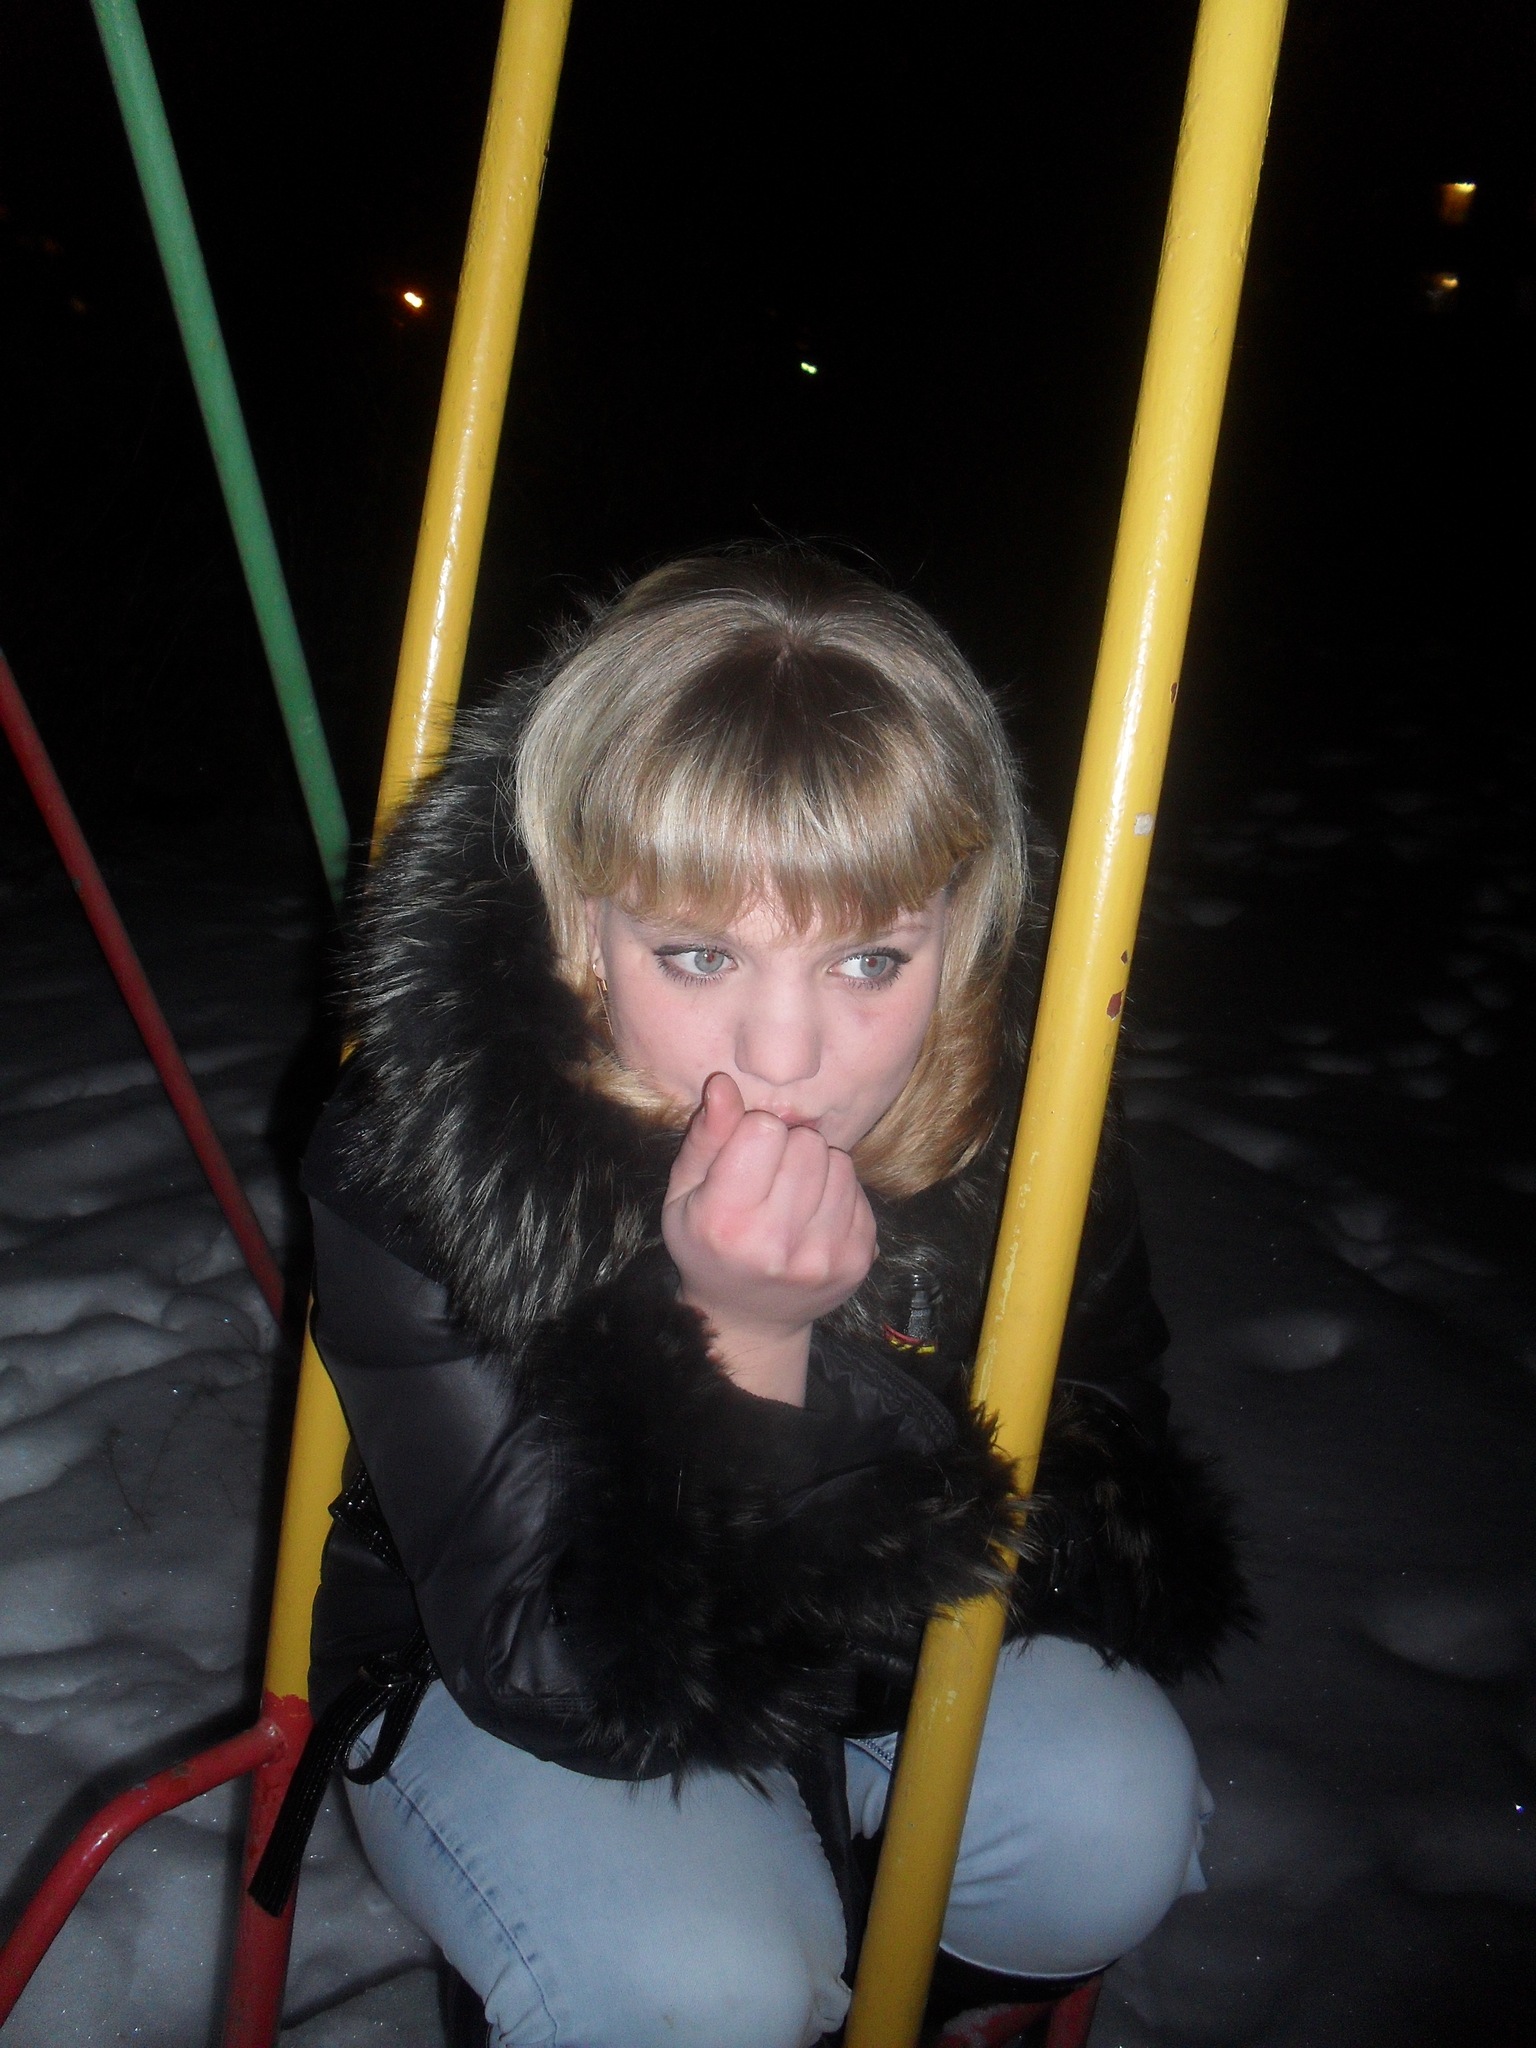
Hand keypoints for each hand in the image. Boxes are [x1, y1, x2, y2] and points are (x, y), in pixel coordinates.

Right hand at [662, 1073, 876, 1404]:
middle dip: (789, 1148)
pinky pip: (859, 1190)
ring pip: (839, 1161)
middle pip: (807, 1142)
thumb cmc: (707, 1245)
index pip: (764, 1130)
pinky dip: (837, 1193)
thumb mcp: (684, 1194)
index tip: (744, 1158)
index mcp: (724, 1220)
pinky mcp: (857, 1260)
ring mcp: (823, 1256)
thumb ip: (706, 1137)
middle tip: (770, 1178)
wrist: (749, 1320)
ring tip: (792, 1196)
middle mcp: (776, 1243)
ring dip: (817, 1168)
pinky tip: (813, 1216)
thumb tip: (723, 1083)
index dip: (753, 1134)